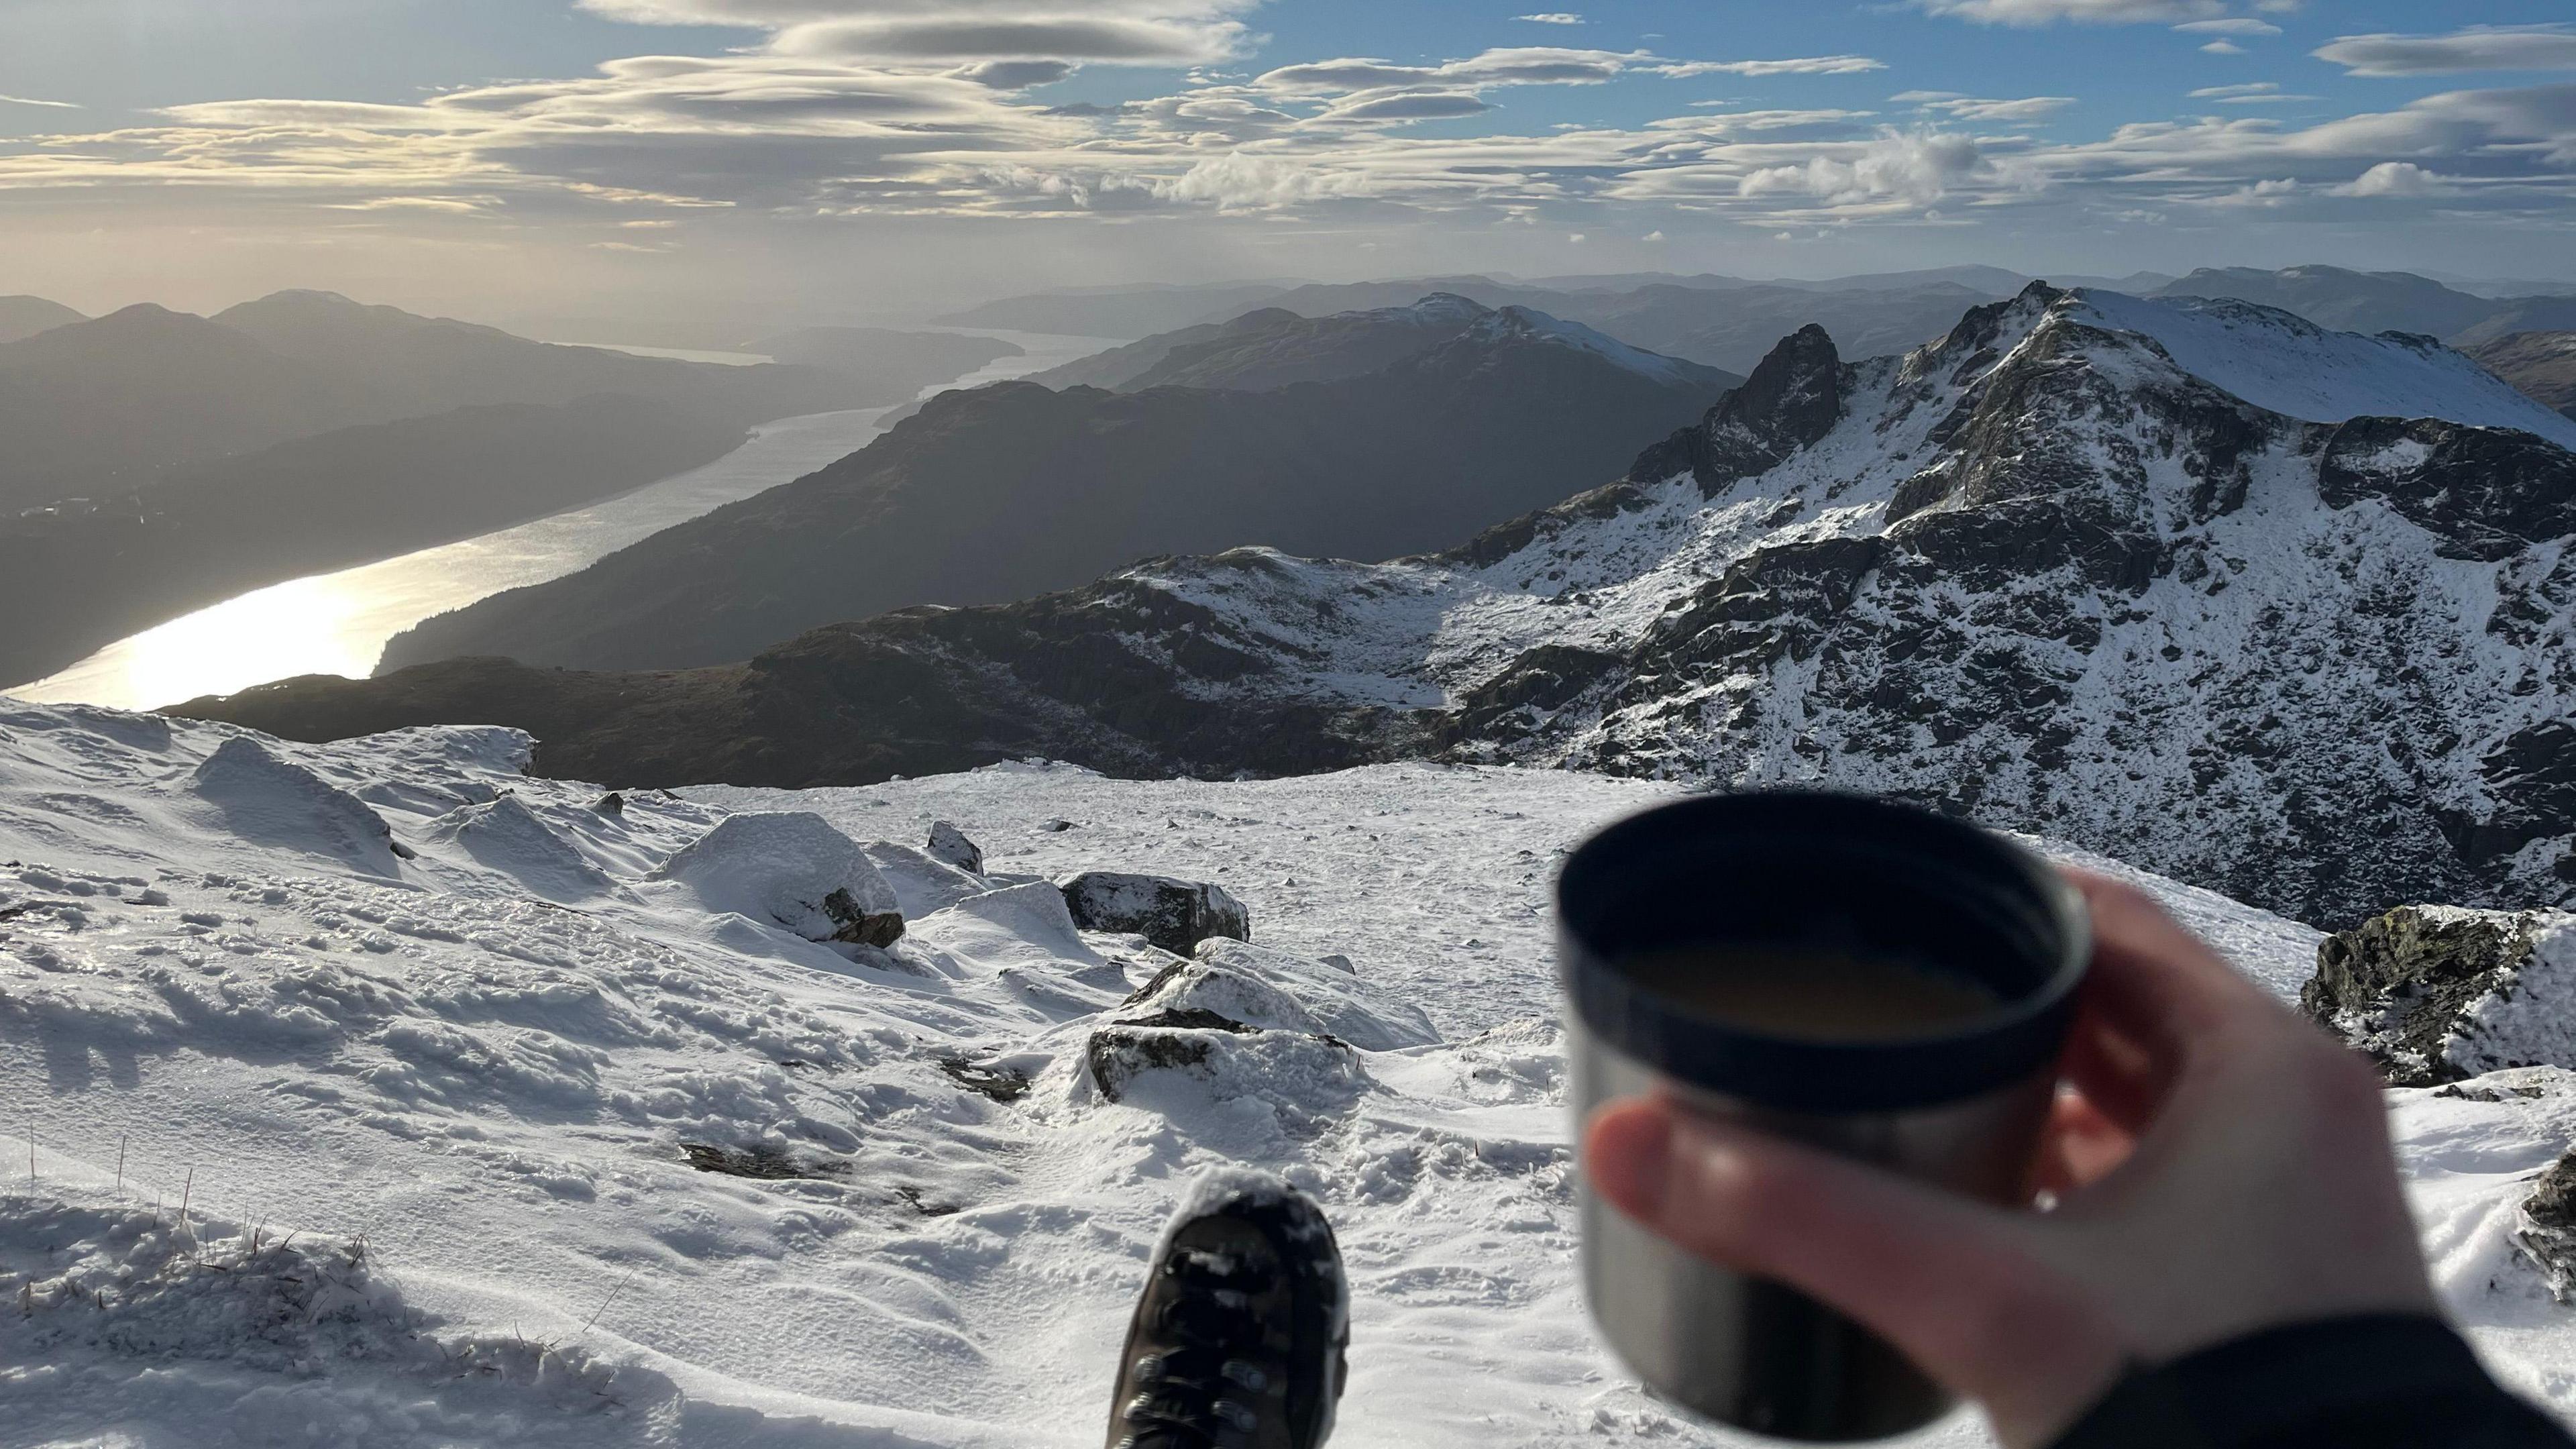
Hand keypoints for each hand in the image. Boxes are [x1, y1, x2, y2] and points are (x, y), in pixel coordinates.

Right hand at [1581, 871, 2438, 1447]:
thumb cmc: (2210, 1413)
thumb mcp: (1986, 1297)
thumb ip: (1804, 1215)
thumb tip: (1631, 1145)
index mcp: (2263, 1071)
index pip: (2107, 921)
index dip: (1990, 903)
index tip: (1889, 910)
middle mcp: (2292, 1121)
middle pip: (2116, 1011)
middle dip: (1993, 1011)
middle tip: (1877, 1010)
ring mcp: (2288, 1211)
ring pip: (2135, 1107)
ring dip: (2030, 1099)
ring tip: (1907, 1102)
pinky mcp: (2264, 1287)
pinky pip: (2151, 1188)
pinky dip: (2066, 1178)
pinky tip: (1981, 1208)